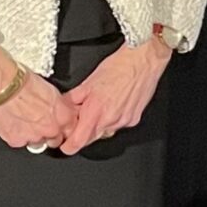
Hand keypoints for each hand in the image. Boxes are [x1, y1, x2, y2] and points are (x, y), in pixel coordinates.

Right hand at [0, 41, 76, 152]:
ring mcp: (34, 136)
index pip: (71, 129)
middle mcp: (52, 128)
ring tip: (21, 120)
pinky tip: (10, 122)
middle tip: (37, 122)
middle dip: (48, 133)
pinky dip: (15, 135)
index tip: (57, 124)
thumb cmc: (22, 81)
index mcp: (64, 115)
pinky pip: (19, 142)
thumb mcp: (51, 90)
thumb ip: (58, 106)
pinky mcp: (16, 140)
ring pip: (37, 143)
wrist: (0, 84)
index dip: (62, 127)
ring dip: (32, 135)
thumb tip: (57, 111)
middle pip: (55, 139)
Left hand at [57, 36, 170, 153]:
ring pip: (105, 132)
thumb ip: (72, 99)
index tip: (65, 144)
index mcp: (95, 111)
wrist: (143, 61)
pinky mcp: (134, 118)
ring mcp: (124, 121)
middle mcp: (111, 120)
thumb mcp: (87, 82)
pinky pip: (118, 126)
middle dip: (82, 133)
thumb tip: (63, 107)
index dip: (68, 146)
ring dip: (98, 125)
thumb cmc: (119, 67)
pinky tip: (113, 105)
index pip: (78, 141)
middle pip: (91, 139)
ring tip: (100, 107)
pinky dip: (112, 119)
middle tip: (80, 118)